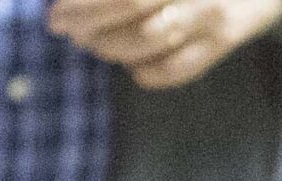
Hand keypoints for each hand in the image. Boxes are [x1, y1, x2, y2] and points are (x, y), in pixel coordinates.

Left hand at [48, 0, 281, 89]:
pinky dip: (147, 73)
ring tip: (92, 44)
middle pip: (131, 6)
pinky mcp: (226, 40)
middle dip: (88, 22)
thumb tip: (79, 0)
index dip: (84, 1)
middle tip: (62, 28)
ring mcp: (212, 13)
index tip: (56, 11)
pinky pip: (178, 69)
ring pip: (150, 40)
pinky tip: (131, 66)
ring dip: (111, 47)